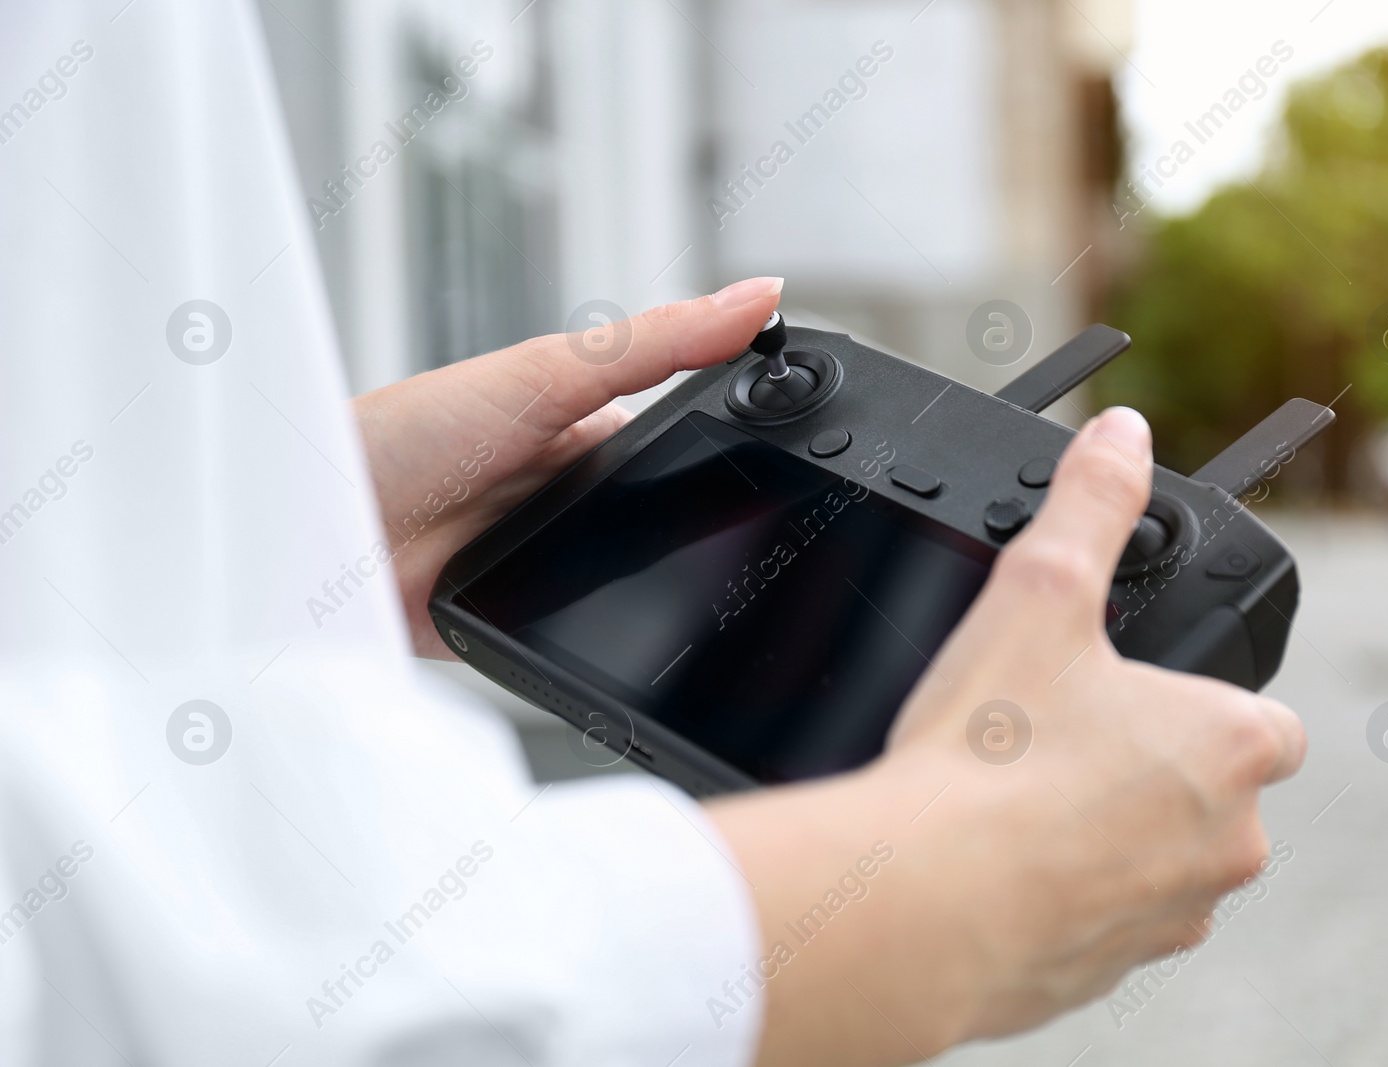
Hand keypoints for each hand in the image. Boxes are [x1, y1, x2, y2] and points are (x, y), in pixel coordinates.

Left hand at [353, 277, 784, 657]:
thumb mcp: (548, 374)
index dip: (741, 451)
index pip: (688, 441)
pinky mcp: (529, 627)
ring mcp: (552, 565)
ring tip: (664, 588)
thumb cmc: (406, 433)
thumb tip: (757, 295)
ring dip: (659, 594)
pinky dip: (609, 643)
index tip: (802, 454)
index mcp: (587, 431)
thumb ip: (657, 342)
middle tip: (730, 535)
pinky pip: (591, 641)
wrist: (318, 528)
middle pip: (672, 520)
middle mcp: (573, 498)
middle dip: (703, 533)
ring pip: (641, 587)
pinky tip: (619, 638)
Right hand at [709, 407, 1305, 1065]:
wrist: (925, 901)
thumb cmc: (991, 756)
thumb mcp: (1040, 592)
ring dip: (1102, 835)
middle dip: (1141, 767)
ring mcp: (1168, 918)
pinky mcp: (1105, 973)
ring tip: (1012, 799)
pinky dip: (1058, 895)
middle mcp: (1225, 843)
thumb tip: (1122, 435)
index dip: (1197, 697)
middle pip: (1203, 790)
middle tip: (1051, 738)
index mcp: (1230, 748)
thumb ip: (1092, 503)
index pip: (1260, 718)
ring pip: (1154, 861)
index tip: (1131, 690)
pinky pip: (1096, 920)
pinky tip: (991, 860)